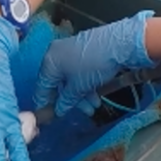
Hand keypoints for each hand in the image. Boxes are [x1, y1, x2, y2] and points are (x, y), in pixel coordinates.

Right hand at [33, 11, 154, 117]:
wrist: (118, 43)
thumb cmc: (92, 66)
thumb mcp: (78, 87)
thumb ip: (66, 100)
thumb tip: (59, 111)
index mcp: (49, 62)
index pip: (42, 86)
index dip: (45, 103)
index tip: (48, 116)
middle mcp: (55, 54)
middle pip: (58, 82)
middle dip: (71, 100)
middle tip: (83, 111)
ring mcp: (69, 50)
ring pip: (70, 77)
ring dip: (81, 94)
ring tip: (94, 106)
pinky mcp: (82, 49)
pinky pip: (78, 70)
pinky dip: (85, 83)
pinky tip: (96, 94)